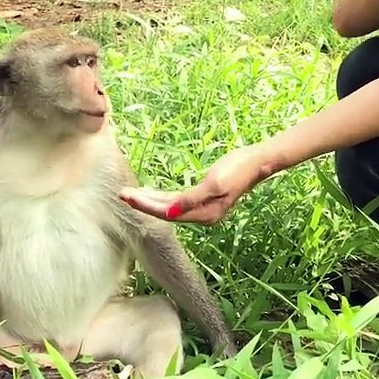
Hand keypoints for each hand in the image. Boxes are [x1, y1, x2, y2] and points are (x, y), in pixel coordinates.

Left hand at [119, 144, 276, 224]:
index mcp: (203, 214)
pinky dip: (161, 197)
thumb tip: (168, 212)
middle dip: (143, 204)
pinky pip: (176, 201)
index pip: (166, 213)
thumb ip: (190, 200)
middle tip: (121, 193)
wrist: (258, 162)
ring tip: (129, 194)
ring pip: (169, 207)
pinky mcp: (203, 198)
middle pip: (165, 212)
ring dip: (150, 201)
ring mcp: (202, 208)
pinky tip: (150, 192)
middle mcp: (201, 215)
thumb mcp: (214, 183)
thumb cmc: (237, 169)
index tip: (127, 197)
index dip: (145, 206)